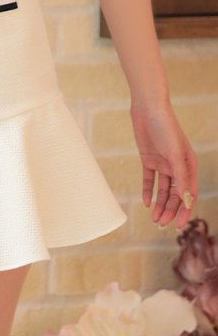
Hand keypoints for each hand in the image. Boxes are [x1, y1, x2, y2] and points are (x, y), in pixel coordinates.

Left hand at [130, 101, 197, 230]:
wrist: (148, 109)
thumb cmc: (166, 128)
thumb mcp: (175, 154)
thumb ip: (181, 177)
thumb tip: (186, 200)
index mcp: (189, 165)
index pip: (188, 193)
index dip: (184, 210)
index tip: (179, 225)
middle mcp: (177, 166)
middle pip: (175, 194)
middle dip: (169, 210)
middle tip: (161, 224)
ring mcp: (162, 163)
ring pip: (162, 189)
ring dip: (159, 204)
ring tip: (154, 218)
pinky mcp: (149, 159)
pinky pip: (149, 179)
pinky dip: (148, 190)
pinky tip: (146, 202)